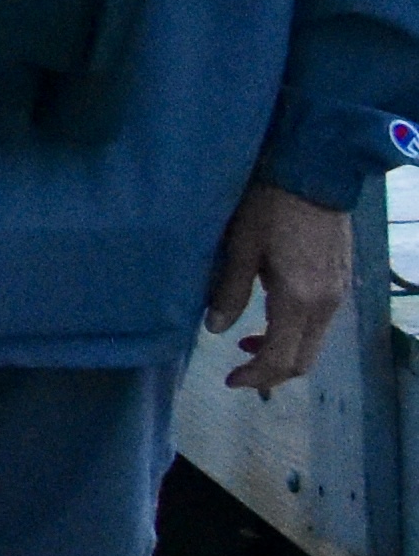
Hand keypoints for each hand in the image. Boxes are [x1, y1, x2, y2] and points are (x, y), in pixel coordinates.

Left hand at [208, 180, 352, 394]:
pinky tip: (269, 317)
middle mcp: (326, 306)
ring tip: (246, 342)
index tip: (230, 380)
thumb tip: (214, 330)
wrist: (314, 174)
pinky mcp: (340, 283)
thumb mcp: (241, 247)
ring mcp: (337, 295)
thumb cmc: (270, 207)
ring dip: (282, 351)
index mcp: (299, 301)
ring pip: (313, 343)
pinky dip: (294, 332)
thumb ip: (230, 291)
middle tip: (238, 370)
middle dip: (271, 372)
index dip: (256, 376)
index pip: (282, 358)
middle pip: (303, 360)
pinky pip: (319, 324)